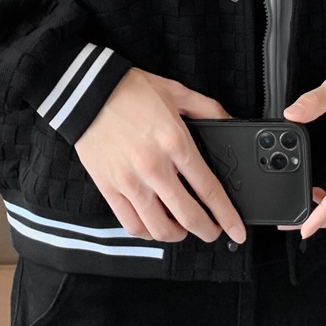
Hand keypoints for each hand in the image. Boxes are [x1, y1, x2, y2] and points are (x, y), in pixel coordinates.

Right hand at [74, 67, 246, 245]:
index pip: (208, 189)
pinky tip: (154, 226)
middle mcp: (154, 166)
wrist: (88, 92)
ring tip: (183, 229)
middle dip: (207, 230)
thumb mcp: (176, 91)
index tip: (236, 229)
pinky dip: (147, 233)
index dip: (226, 215)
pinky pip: (131, 223)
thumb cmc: (130, 90)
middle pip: (188, 215)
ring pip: (159, 227)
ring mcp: (130, 180)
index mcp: (175, 142)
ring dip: (178, 235)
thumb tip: (229, 120)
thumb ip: (207, 108)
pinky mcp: (109, 187)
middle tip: (212, 231)